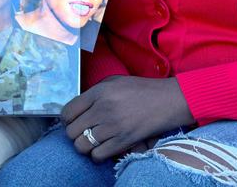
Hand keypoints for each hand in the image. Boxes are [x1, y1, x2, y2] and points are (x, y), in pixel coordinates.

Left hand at [61, 76, 192, 161]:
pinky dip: (97, 155)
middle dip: (75, 134)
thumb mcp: (114, 81)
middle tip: (84, 132)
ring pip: (82, 146)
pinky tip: (104, 148)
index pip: (67, 112)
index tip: (73, 121)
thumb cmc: (142, 90)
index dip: (67, 120)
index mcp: (99, 92)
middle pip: (72, 131)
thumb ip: (94, 93)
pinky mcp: (124, 141)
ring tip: (93, 142)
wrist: (169, 100)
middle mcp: (103, 109)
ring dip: (85, 146)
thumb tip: (78, 107)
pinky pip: (98, 155)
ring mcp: (113, 126)